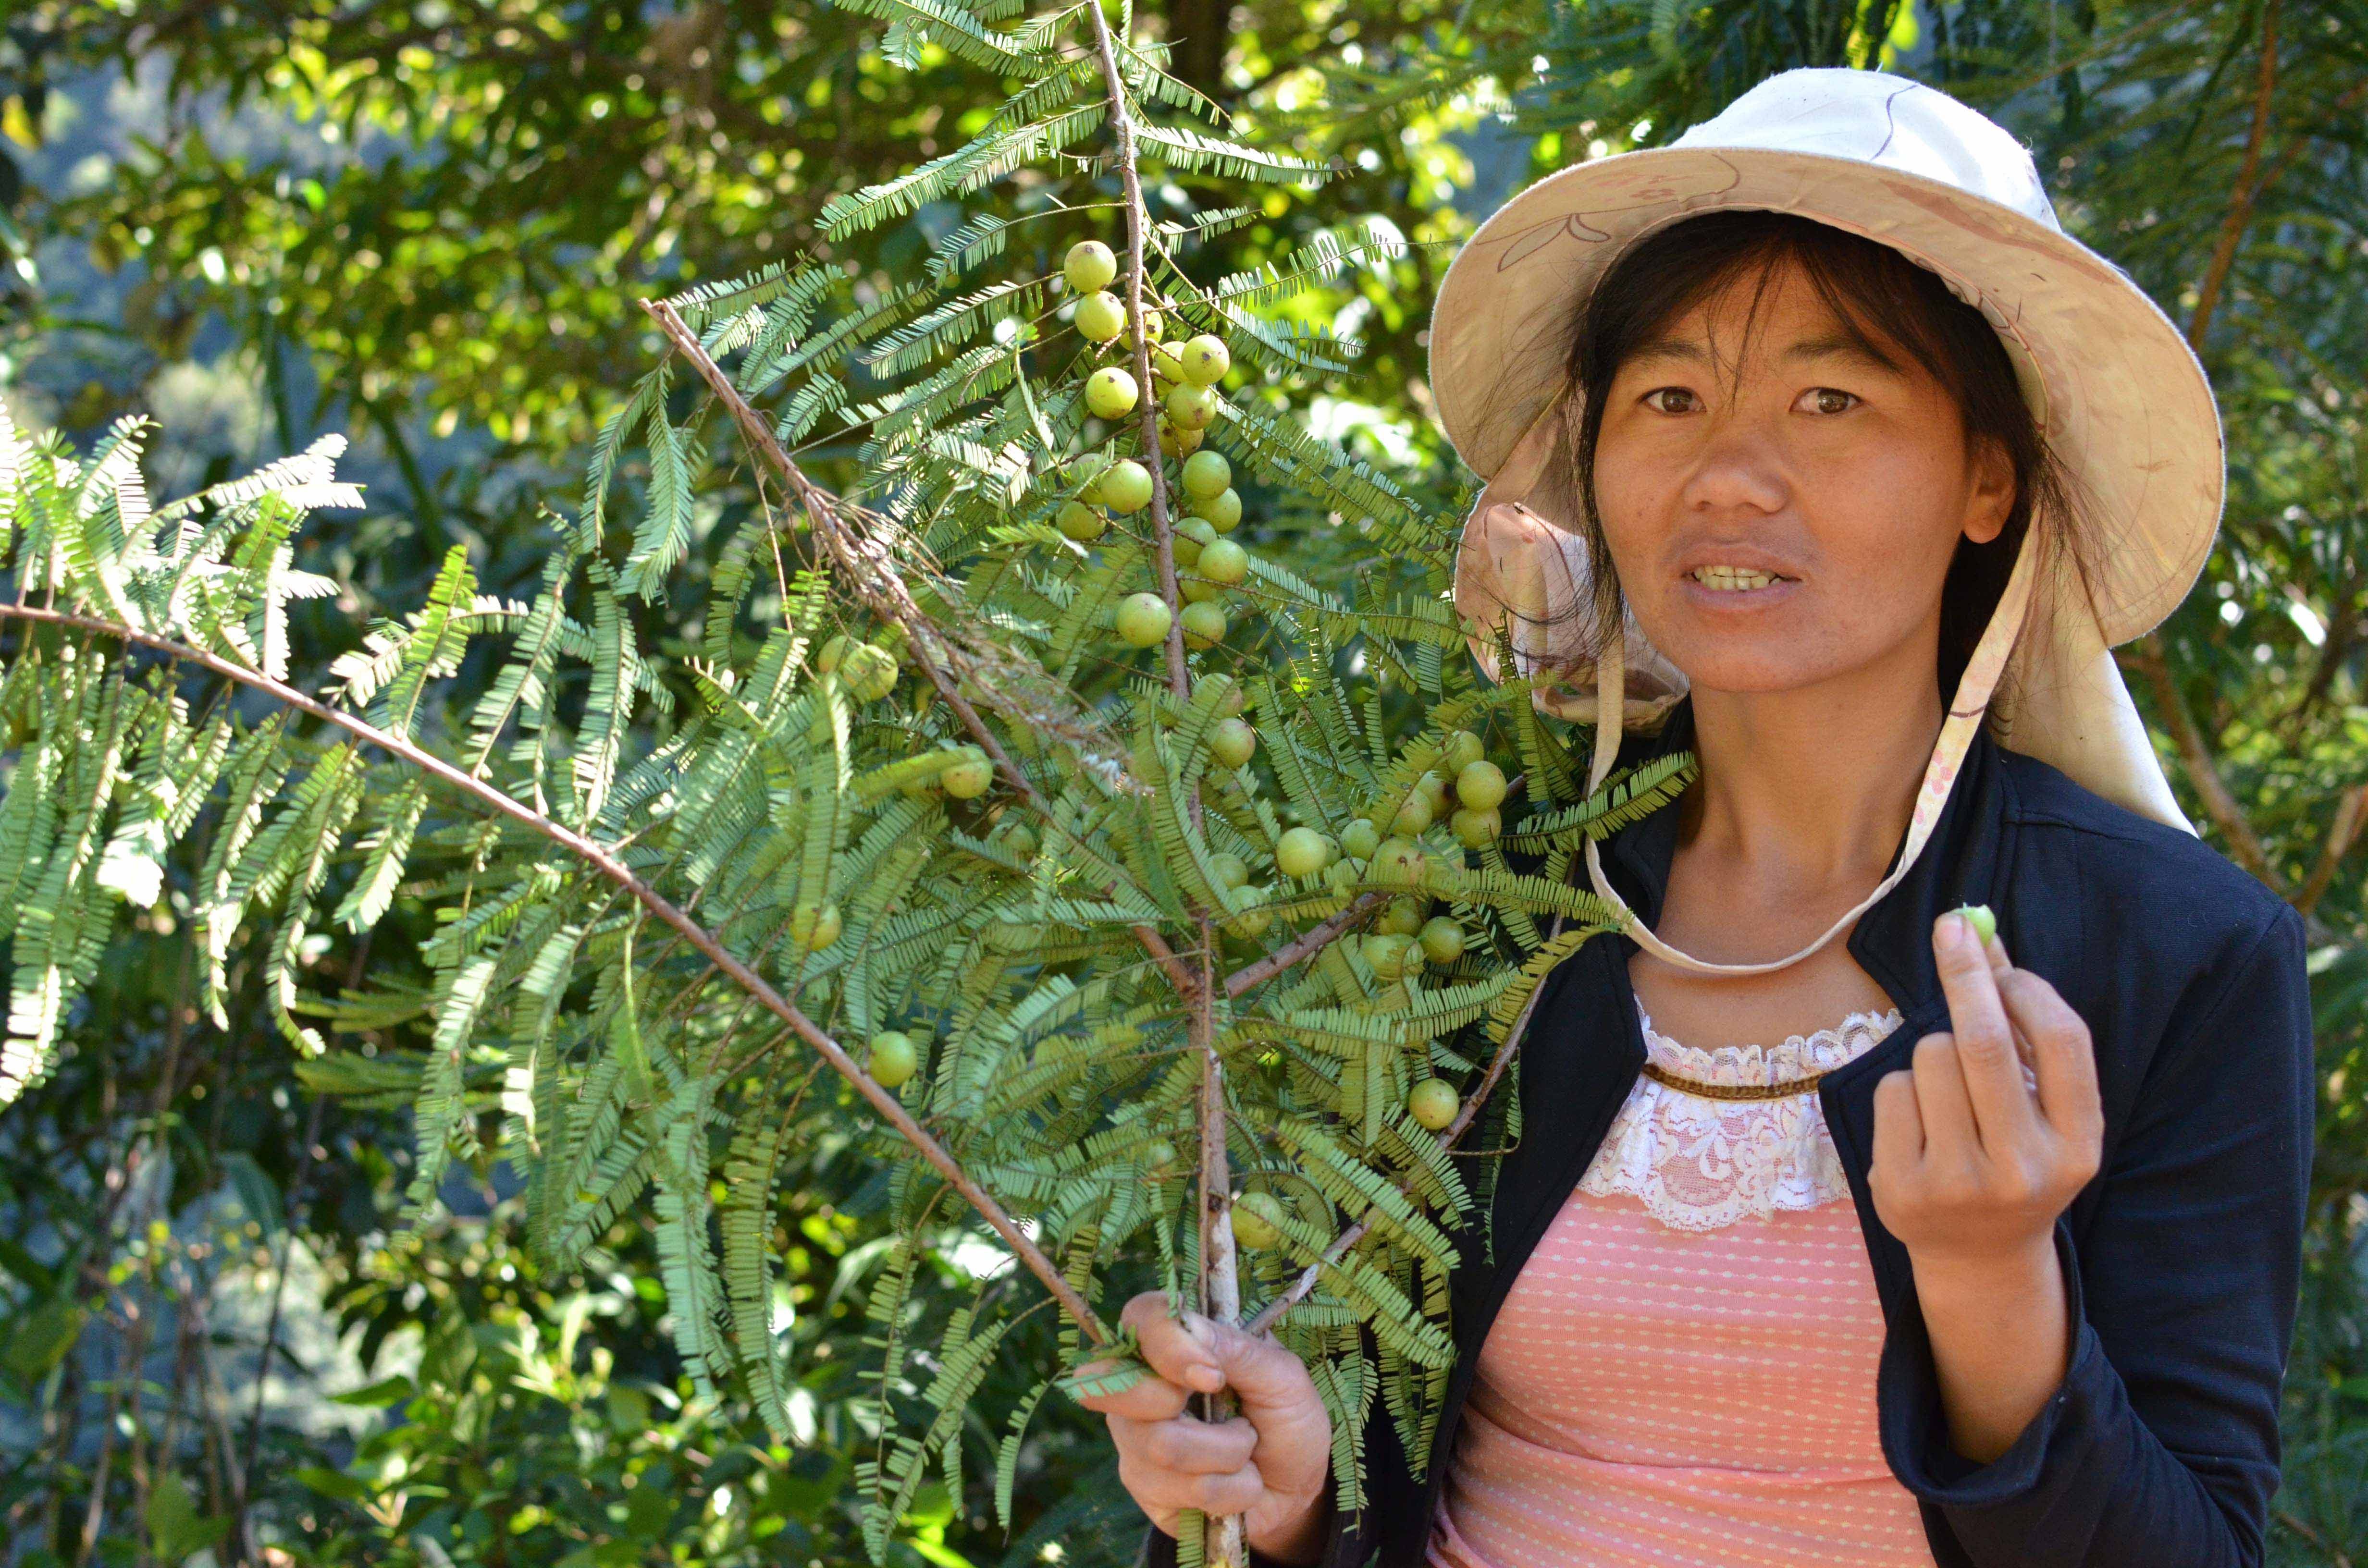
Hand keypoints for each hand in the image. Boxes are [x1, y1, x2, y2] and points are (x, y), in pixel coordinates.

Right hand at [1075, 1291, 1333, 1564]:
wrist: (1296, 1486)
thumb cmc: (1286, 1417)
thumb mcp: (1283, 1377)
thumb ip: (1238, 1348)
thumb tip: (1190, 1326)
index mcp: (1174, 1342)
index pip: (1140, 1319)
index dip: (1168, 1347)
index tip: (1213, 1377)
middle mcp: (1141, 1385)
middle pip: (1119, 1390)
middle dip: (1194, 1411)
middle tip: (1240, 1425)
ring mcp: (1135, 1439)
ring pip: (1161, 1447)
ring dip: (1228, 1455)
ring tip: (1247, 1451)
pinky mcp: (1146, 1488)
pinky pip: (1179, 1491)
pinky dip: (1228, 1491)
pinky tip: (1237, 1484)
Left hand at [1870, 908, 2103, 1460]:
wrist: (1978, 1257)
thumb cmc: (2013, 1156)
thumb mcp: (2040, 1108)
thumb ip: (2024, 1030)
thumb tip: (1985, 936)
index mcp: (2077, 1147)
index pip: (2063, 1044)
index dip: (2028, 988)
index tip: (1995, 951)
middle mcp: (2025, 1170)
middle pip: (1987, 1044)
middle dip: (1966, 976)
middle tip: (1951, 928)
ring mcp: (1961, 1185)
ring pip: (1932, 1059)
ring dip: (1934, 1050)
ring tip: (1950, 1093)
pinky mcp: (1903, 1190)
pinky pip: (1893, 1091)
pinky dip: (1903, 1088)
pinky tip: (1921, 1126)